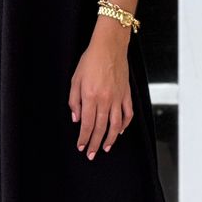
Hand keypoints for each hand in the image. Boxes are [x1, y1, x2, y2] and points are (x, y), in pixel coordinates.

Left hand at [68, 27, 133, 158]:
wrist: (109, 47)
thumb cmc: (90, 61)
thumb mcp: (75, 79)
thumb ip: (74, 101)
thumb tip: (76, 119)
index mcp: (90, 97)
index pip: (87, 124)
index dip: (84, 138)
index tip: (81, 147)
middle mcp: (105, 100)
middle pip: (100, 128)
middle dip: (95, 143)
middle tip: (91, 154)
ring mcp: (118, 98)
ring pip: (115, 125)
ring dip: (110, 139)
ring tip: (105, 148)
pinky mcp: (126, 94)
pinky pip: (128, 114)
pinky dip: (125, 125)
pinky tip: (120, 131)